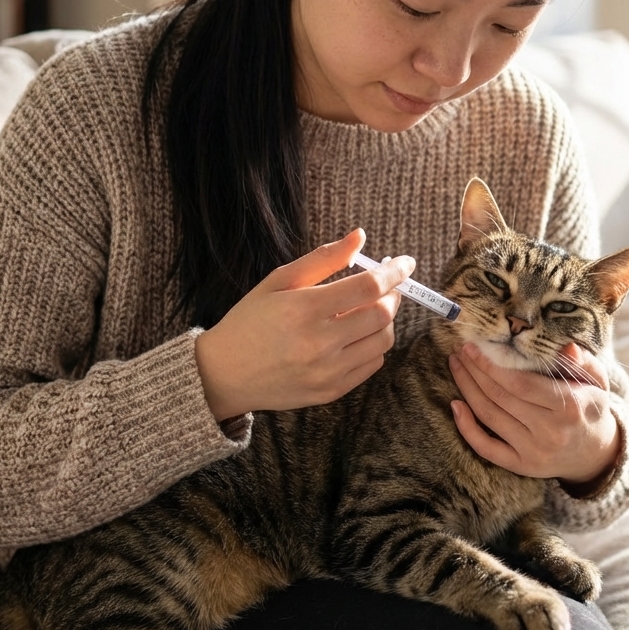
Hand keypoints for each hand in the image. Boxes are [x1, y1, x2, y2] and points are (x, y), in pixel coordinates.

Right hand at [194, 229, 413, 420]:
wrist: (223, 374)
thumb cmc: (250, 320)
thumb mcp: (279, 281)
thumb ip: (323, 259)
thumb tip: (360, 236)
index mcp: (305, 308)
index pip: (368, 286)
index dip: (394, 271)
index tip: (405, 262)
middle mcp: (319, 343)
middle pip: (382, 314)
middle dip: (393, 295)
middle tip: (388, 286)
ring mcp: (326, 372)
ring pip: (382, 341)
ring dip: (385, 321)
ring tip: (369, 310)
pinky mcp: (330, 392)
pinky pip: (371, 365)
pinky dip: (374, 346)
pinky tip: (357, 335)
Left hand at [448, 342, 619, 486]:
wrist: (595, 453)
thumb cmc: (590, 408)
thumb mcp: (597, 381)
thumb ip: (583, 361)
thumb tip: (565, 348)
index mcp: (569, 407)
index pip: (521, 384)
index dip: (492, 365)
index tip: (474, 347)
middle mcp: (550, 432)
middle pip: (500, 397)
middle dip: (475, 371)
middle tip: (460, 351)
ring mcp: (534, 452)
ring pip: (489, 417)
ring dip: (467, 389)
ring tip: (457, 366)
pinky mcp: (521, 466)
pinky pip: (486, 448)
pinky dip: (466, 427)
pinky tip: (456, 405)